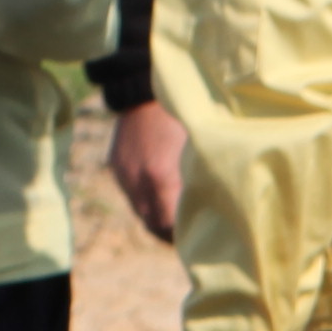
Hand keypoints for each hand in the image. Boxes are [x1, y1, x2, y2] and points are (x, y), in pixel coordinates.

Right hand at [107, 101, 188, 241]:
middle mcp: (137, 182)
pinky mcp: (116, 167)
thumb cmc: (182, 118)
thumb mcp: (198, 150)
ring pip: (140, 211)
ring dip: (157, 218)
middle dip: (170, 234)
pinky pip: (131, 194)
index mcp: (160, 179)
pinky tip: (161, 193)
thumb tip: (215, 209)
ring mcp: (123, 175)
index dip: (181, 236)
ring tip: (176, 216)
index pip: (167, 226)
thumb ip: (202, 181)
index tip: (197, 239)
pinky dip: (146, 200)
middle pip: (152, 224)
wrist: (144, 91)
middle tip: (190, 236)